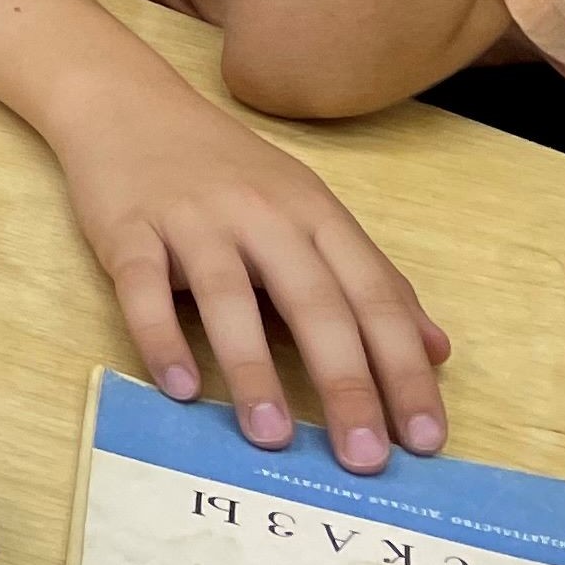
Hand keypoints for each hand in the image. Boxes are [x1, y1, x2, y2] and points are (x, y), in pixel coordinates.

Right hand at [53, 71, 451, 471]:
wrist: (129, 105)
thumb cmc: (227, 170)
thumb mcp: (310, 211)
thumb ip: (370, 278)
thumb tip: (435, 351)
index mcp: (315, 214)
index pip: (373, 297)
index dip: (402, 369)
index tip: (426, 440)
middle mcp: (261, 214)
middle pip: (313, 301)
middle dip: (345, 384)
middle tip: (364, 459)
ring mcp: (192, 218)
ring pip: (229, 297)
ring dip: (253, 371)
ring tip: (271, 439)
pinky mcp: (129, 228)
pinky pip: (143, 287)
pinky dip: (162, 338)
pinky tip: (181, 388)